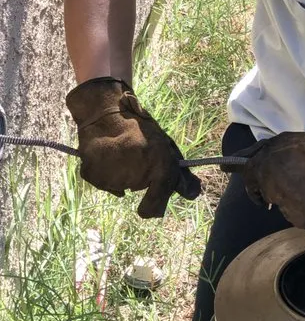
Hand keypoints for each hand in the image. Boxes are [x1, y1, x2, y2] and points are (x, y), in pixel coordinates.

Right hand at [66, 77, 201, 217]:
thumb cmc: (141, 131)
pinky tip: (107, 156)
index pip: (156, 204)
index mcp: (160, 168)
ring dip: (121, 175)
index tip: (146, 207)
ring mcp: (114, 176)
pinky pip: (104, 184)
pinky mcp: (94, 176)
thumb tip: (194, 194)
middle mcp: (138, 175)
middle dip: (138, 177)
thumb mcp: (166, 148)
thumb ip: (180, 174)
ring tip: (120, 153)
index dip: (152, 206)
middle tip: (134, 155)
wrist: (107, 113)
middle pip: (137, 189)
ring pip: (120, 187)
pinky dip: (104, 174)